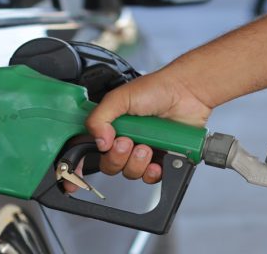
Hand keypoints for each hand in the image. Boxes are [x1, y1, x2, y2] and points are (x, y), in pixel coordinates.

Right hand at [64, 68, 210, 191]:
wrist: (187, 92)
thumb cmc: (157, 89)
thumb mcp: (121, 97)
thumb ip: (100, 117)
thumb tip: (98, 140)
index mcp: (112, 126)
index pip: (92, 148)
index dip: (81, 164)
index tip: (79, 172)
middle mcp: (126, 139)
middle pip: (110, 165)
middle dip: (117, 157)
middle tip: (127, 142)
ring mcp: (144, 150)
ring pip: (130, 173)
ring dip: (136, 163)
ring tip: (147, 146)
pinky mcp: (162, 158)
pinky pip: (151, 177)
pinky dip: (152, 172)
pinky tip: (156, 161)